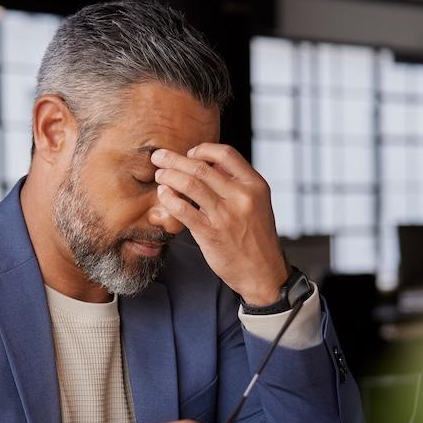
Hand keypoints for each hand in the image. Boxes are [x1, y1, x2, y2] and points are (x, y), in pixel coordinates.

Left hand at [151, 144, 288, 304]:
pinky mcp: (211, 233)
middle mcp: (242, 197)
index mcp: (255, 185)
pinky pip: (183, 209)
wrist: (263, 273)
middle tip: (158, 157)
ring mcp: (226, 215)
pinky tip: (163, 195)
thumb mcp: (256, 204)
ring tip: (159, 175)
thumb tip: (207, 163)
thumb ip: (235, 183)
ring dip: (169, 176)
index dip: (203, 149)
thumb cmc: (256, 237)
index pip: (226, 154)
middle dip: (174, 159)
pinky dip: (169, 198)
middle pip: (201, 167)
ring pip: (190, 184)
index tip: (189, 154)